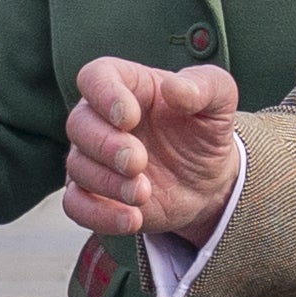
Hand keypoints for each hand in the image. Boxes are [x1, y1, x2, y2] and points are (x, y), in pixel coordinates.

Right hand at [64, 55, 241, 240]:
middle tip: (138, 162)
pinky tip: (132, 219)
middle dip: (106, 146)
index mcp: (127, 86)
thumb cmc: (204, 132)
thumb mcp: (220, 102)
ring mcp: (94, 158)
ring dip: (108, 183)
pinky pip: (76, 205)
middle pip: (78, 124)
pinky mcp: (94, 194)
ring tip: (143, 193)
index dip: (104, 95)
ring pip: (77, 166)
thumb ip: (205, 86)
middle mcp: (101, 119)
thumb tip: (175, 88)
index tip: (129, 117)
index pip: (95, 77)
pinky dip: (98, 215)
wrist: (207, 182)